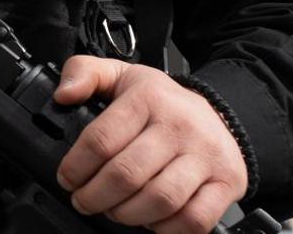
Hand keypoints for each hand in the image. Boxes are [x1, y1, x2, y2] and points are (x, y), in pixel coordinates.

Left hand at [53, 55, 247, 233]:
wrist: (219, 113)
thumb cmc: (162, 102)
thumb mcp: (119, 75)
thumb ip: (83, 73)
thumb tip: (64, 94)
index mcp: (148, 98)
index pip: (102, 139)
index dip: (76, 166)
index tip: (67, 178)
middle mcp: (180, 125)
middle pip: (127, 174)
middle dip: (95, 196)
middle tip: (84, 200)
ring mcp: (207, 155)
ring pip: (160, 199)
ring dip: (127, 214)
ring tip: (113, 211)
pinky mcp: (228, 182)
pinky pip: (196, 219)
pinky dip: (167, 228)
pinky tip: (151, 220)